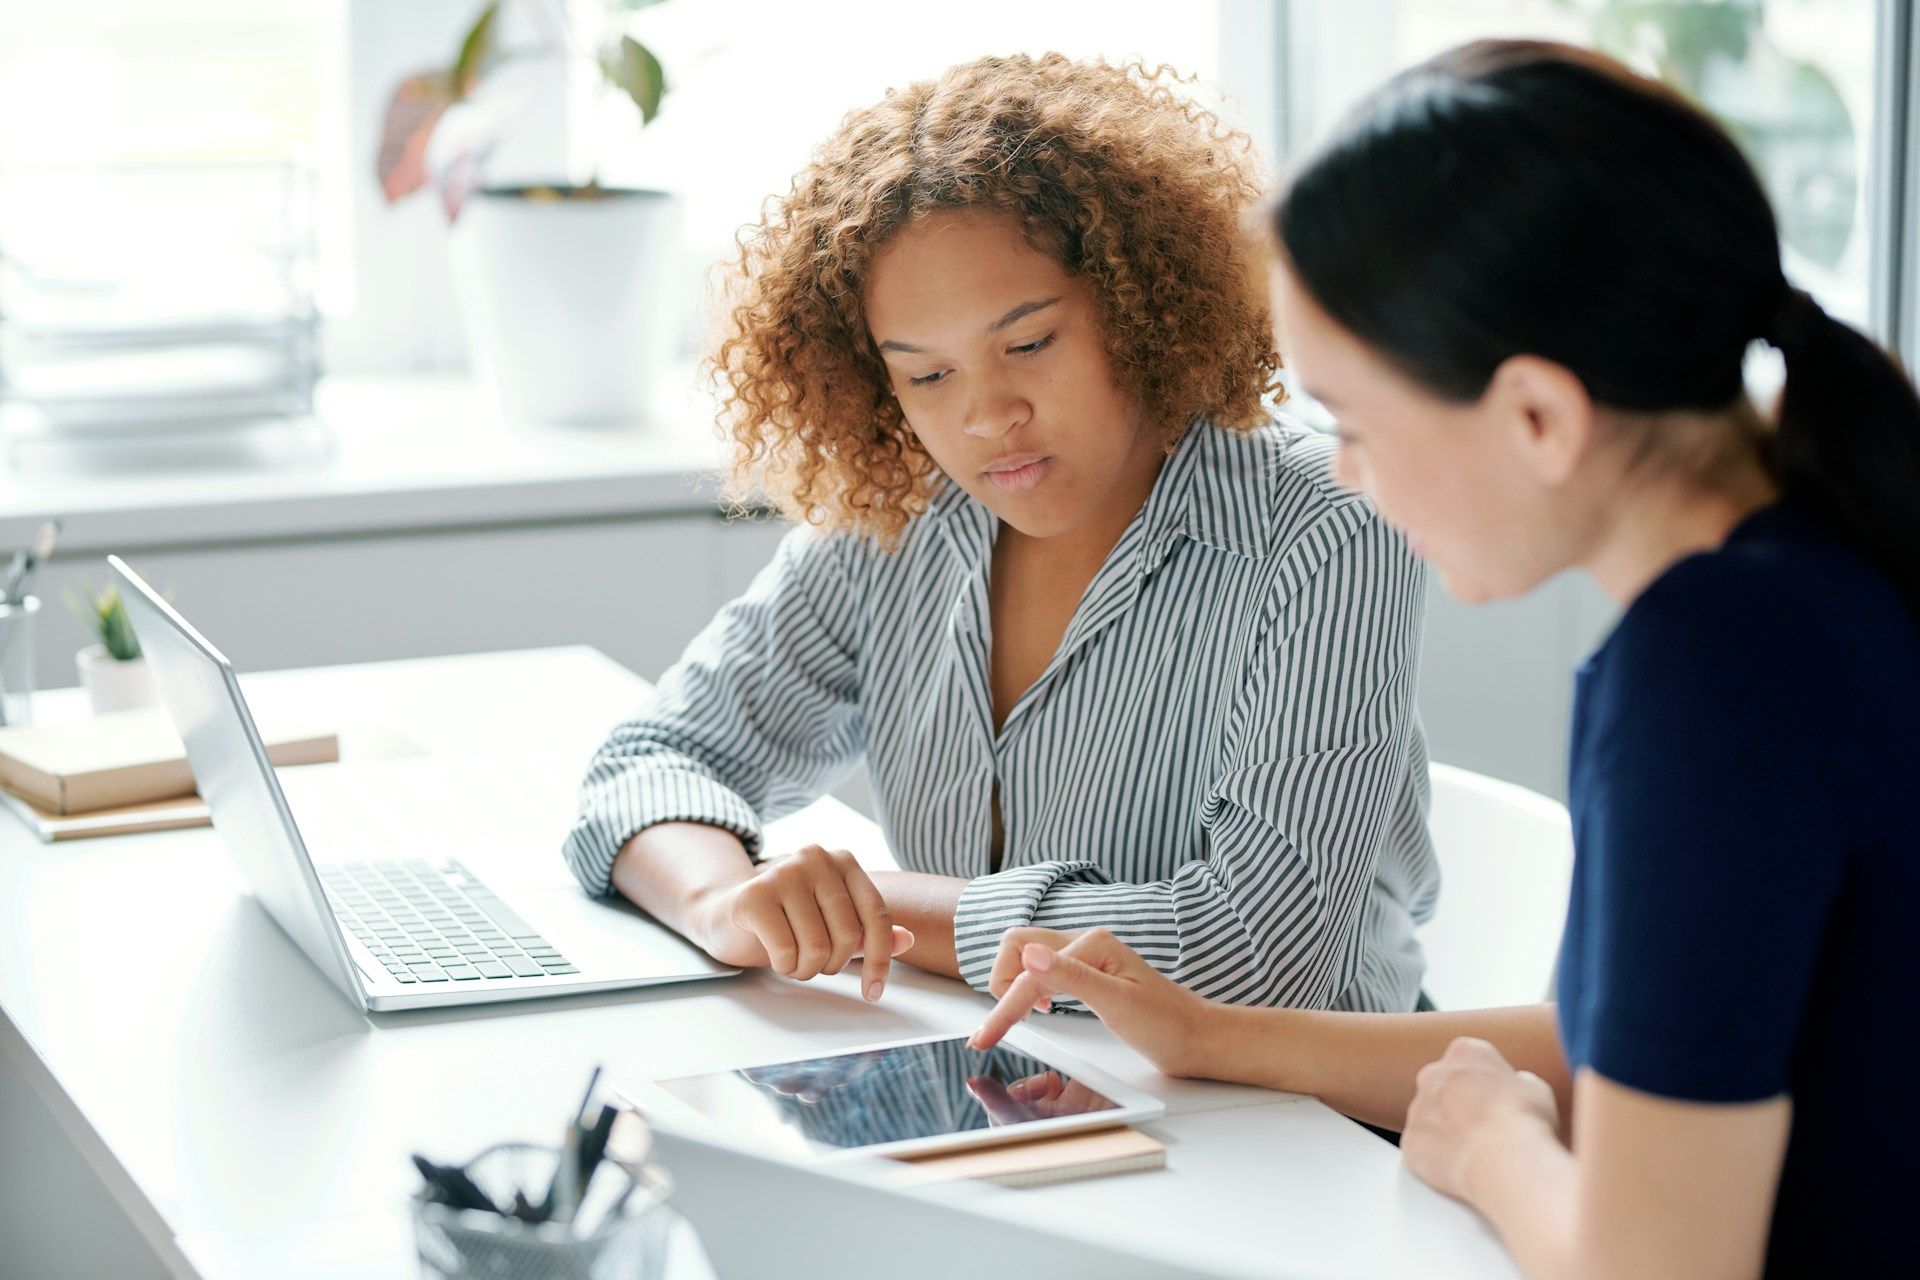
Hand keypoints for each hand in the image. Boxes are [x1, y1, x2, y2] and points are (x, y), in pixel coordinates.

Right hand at [691, 844, 913, 1000]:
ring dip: (806, 969)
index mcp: (842, 861)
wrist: (724, 916)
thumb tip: (908, 939)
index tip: (874, 991)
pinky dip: (783, 966)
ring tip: (792, 958)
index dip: (879, 960)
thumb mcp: (832, 926)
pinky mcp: (754, 895)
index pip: (876, 916)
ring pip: (818, 948)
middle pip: (848, 935)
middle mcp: (816, 858)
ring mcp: (783, 872)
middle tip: (811, 963)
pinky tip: (773, 954)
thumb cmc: (785, 922)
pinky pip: (787, 952)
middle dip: (832, 965)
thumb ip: (868, 932)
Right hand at [967, 927, 1210, 1077]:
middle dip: (1000, 981)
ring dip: (1012, 983)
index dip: (1003, 1007)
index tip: (984, 1039)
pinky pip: (1042, 971)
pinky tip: (1040, 1010)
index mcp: (1091, 944)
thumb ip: (1071, 978)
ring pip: (1026, 956)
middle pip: (1016, 945)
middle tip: (1003, 1023)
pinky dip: (1028, 988)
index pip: (1029, 973)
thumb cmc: (1167, 1024)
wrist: (1199, 1038)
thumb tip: (1028, 955)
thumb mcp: (1118, 1004)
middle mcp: (1085, 943)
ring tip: (1015, 1018)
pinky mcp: (1087, 975)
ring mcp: (1085, 958)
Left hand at [1401, 1037, 1560, 1202]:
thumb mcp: (1536, 1089)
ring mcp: (1418, 1109)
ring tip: (1476, 1153)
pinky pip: (1422, 1149)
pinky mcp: (1410, 1142)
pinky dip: (1437, 1159)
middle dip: (1459, 1104)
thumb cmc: (1523, 1121)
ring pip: (1430, 1119)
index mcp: (1465, 1052)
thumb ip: (1517, 1082)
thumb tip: (1516, 1089)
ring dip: (1447, 1132)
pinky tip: (1461, 1168)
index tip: (1498, 1102)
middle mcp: (1433, 1074)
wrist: (1502, 1158)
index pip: (1469, 1060)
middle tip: (1484, 1128)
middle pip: (1443, 1086)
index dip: (1486, 1083)